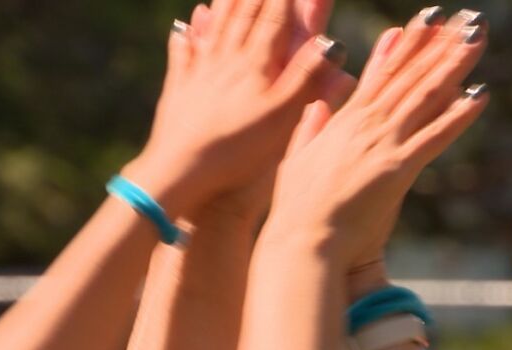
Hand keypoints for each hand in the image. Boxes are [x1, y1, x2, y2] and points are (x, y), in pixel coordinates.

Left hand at [189, 0, 339, 226]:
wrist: (182, 169)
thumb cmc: (239, 148)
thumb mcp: (284, 117)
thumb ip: (307, 79)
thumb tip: (332, 47)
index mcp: (257, 67)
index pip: (273, 22)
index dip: (284, 0)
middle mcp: (228, 62)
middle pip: (244, 18)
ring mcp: (200, 73)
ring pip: (216, 30)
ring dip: (226, 6)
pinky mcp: (179, 91)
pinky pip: (183, 55)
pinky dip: (187, 37)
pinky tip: (184, 25)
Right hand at [261, 8, 488, 263]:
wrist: (302, 241)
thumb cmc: (298, 210)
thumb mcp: (299, 156)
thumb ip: (311, 126)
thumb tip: (319, 103)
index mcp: (344, 121)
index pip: (383, 74)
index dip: (406, 44)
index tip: (427, 20)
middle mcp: (365, 125)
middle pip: (409, 75)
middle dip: (439, 43)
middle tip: (466, 19)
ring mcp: (382, 144)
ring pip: (424, 95)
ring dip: (453, 64)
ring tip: (476, 37)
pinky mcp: (397, 169)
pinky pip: (434, 136)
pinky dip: (458, 115)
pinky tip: (480, 95)